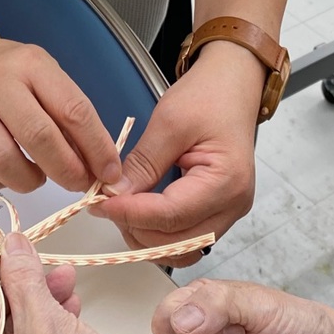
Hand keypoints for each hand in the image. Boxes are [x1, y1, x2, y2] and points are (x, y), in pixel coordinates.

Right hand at [0, 36, 121, 193]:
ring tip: (38, 175)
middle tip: (79, 184)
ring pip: (4, 163)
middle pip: (39, 138)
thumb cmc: (14, 76)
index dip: (96, 148)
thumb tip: (98, 167)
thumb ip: (70, 118)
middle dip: (67, 170)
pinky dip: (0, 182)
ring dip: (31, 180)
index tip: (109, 173)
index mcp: (31, 65)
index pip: (72, 110)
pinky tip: (7, 169)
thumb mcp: (47, 79)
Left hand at [96, 44, 260, 259]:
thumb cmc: (209, 95)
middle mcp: (233, 205)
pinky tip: (139, 211)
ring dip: (146, 236)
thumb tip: (115, 194)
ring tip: (121, 208)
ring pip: (181, 248)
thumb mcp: (169, 121)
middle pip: (177, 241)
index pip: (171, 215)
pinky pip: (186, 236)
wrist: (233, 85)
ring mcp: (228, 212)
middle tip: (105, 203)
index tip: (100, 202)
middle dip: (136, 228)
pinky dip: (159, 232)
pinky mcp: (218, 211)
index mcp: (226, 181)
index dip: (131, 213)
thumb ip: (143, 163)